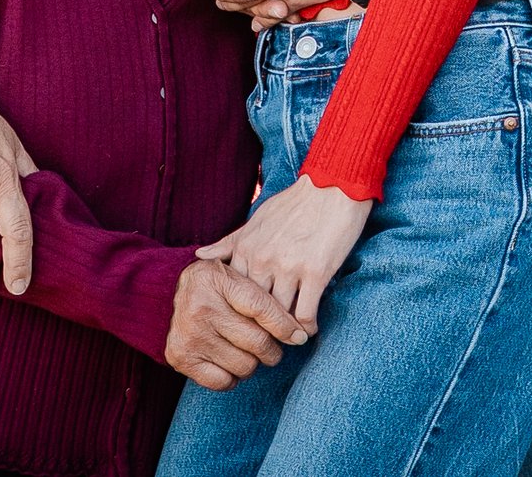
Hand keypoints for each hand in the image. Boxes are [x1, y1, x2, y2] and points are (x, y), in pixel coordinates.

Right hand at [164, 259, 311, 389]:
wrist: (164, 295)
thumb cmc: (215, 287)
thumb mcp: (237, 276)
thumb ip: (267, 297)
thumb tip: (299, 334)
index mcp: (218, 281)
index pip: (261, 308)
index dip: (285, 326)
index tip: (298, 336)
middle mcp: (201, 307)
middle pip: (258, 342)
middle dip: (271, 349)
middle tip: (269, 346)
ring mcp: (190, 335)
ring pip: (245, 366)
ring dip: (252, 363)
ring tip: (245, 351)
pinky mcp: (181, 358)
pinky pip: (223, 382)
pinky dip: (231, 377)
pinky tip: (228, 360)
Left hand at [197, 174, 371, 331]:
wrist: (332, 187)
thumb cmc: (294, 204)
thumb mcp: (257, 219)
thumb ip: (230, 242)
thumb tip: (199, 255)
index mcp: (246, 248)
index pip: (234, 294)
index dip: (238, 313)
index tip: (243, 325)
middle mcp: (263, 260)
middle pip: (254, 309)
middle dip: (258, 328)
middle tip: (264, 344)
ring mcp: (289, 268)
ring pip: (279, 315)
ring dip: (284, 331)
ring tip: (287, 340)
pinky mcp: (316, 273)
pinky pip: (306, 313)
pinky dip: (306, 327)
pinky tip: (308, 329)